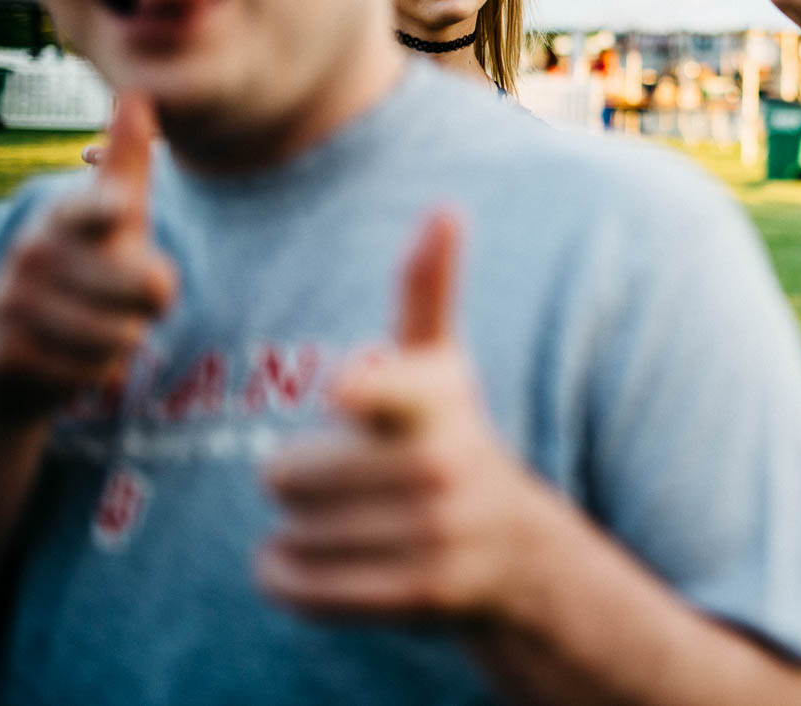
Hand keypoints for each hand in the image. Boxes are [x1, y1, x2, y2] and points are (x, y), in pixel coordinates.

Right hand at [0, 95, 172, 419]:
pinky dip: (101, 370)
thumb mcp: (112, 216)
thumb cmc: (86, 268)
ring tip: (105, 327)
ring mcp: (14, 300)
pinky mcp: (6, 351)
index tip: (122, 209)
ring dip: (126, 339)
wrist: (18, 348)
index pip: (91, 209)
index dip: (108, 209)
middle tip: (135, 300)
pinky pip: (93, 369)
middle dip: (154, 302)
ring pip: (121, 333)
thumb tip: (138, 96)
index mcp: (66, 214)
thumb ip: (128, 162)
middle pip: (143, 285)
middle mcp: (34, 250)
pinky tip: (78, 358)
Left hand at [257, 209, 560, 621]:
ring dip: (297, 532)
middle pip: (284, 474)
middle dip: (297, 479)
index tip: (348, 390)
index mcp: (436, 399)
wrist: (516, 549)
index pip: (387, 391)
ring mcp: (433, 535)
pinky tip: (323, 559)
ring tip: (347, 520)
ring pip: (288, 533)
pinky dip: (288, 578)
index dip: (365, 390)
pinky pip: (297, 585)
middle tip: (346, 477)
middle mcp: (440, 466)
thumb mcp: (442, 364)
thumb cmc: (450, 436)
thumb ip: (428, 289)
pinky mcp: (417, 594)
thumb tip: (446, 206)